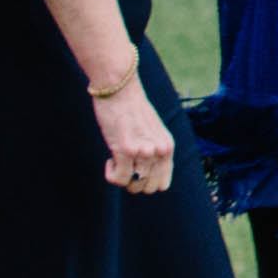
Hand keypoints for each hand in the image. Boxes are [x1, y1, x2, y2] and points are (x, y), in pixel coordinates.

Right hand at [88, 76, 173, 196]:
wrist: (120, 88)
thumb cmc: (131, 109)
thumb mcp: (151, 132)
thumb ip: (152, 152)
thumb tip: (142, 177)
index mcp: (167, 147)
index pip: (163, 184)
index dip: (147, 182)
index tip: (136, 169)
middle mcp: (159, 151)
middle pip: (148, 189)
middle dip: (133, 182)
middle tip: (124, 165)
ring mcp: (144, 151)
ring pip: (133, 186)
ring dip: (121, 178)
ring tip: (116, 159)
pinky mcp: (125, 149)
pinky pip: (118, 179)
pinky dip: (111, 174)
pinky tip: (109, 159)